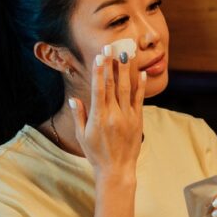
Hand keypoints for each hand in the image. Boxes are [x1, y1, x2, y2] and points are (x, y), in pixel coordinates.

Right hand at [69, 45, 145, 180]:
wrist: (117, 169)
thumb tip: (74, 99)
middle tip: (111, 47)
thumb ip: (79, 115)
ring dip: (127, 70)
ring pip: (127, 89)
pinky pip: (139, 100)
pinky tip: (142, 73)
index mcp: (98, 117)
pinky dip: (141, 86)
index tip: (99, 56)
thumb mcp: (82, 135)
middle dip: (112, 64)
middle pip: (113, 84)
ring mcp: (127, 117)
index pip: (99, 89)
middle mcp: (114, 114)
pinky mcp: (138, 120)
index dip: (99, 71)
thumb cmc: (96, 153)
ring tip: (127, 53)